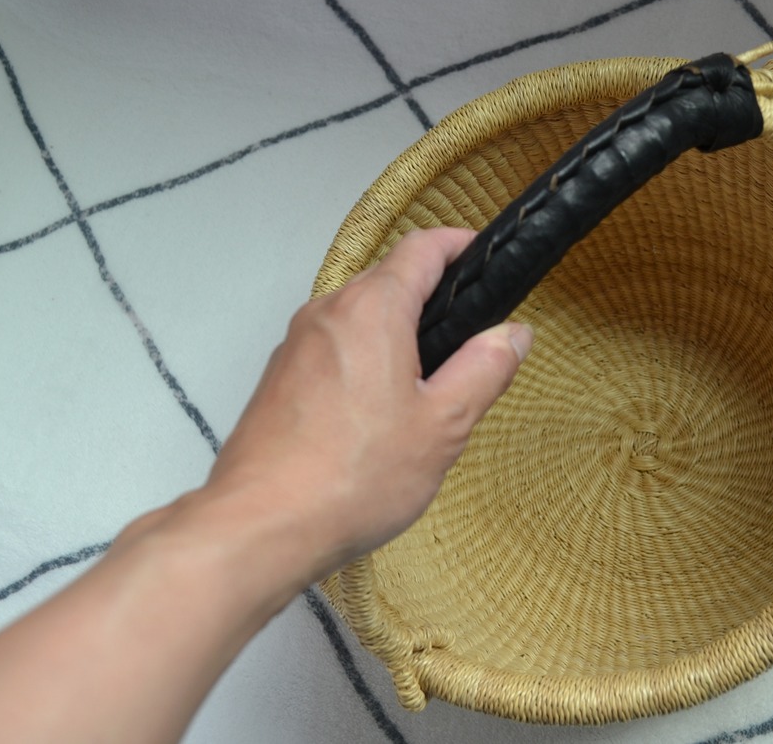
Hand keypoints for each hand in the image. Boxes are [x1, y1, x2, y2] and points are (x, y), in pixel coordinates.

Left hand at [203, 227, 531, 586]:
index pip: (422, 248)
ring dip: (396, 336)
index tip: (485, 258)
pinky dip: (363, 364)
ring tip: (425, 392)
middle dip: (431, 300)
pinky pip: (332, 352)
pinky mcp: (278, 381)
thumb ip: (484, 369)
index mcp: (371, 309)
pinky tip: (378, 419)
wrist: (260, 527)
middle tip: (469, 344)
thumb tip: (512, 333)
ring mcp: (295, 346)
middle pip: (388, 281)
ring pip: (358, 319)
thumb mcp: (443, 426)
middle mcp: (326, 313)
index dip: (459, 245)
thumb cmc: (353, 477)